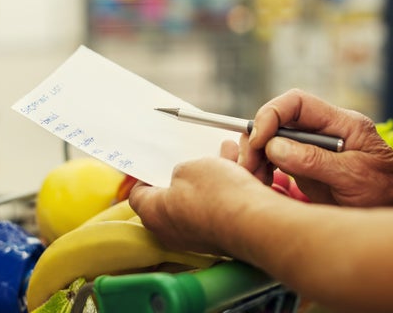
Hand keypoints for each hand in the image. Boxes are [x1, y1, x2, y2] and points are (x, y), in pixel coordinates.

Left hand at [129, 143, 266, 254]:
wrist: (254, 222)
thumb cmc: (216, 196)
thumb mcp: (190, 167)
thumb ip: (181, 170)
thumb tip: (184, 177)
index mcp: (154, 214)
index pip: (138, 195)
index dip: (146, 176)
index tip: (156, 164)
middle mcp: (171, 232)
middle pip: (172, 197)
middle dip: (188, 173)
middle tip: (196, 157)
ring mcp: (197, 237)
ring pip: (200, 200)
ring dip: (213, 177)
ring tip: (227, 154)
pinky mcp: (220, 237)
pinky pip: (219, 208)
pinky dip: (227, 190)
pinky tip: (240, 169)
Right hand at [241, 89, 392, 205]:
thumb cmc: (386, 193)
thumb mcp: (353, 177)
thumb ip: (315, 160)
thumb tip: (274, 146)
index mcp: (341, 123)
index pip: (298, 103)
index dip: (272, 114)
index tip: (259, 140)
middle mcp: (324, 131)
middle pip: (278, 121)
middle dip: (258, 140)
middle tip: (249, 166)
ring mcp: (312, 149)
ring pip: (271, 142)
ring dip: (256, 158)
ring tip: (255, 180)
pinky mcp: (305, 168)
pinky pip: (274, 162)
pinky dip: (262, 171)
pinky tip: (262, 185)